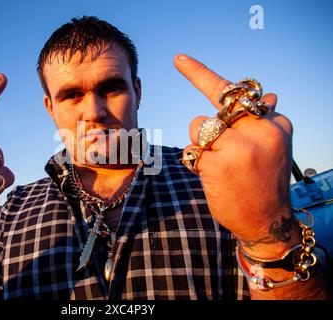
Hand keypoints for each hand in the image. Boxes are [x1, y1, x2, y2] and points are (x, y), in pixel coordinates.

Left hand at [175, 55, 297, 257]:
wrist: (267, 222)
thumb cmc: (264, 181)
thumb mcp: (273, 147)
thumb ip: (262, 121)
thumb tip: (269, 95)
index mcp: (275, 123)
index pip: (238, 94)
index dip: (201, 74)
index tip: (178, 59)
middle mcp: (260, 131)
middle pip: (213, 111)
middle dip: (209, 129)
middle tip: (221, 151)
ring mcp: (239, 148)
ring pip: (198, 127)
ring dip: (201, 145)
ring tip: (220, 165)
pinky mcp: (218, 165)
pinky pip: (192, 150)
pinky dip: (195, 162)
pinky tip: (212, 177)